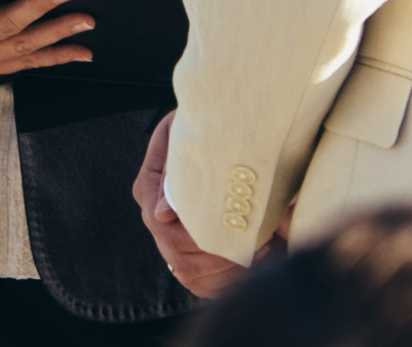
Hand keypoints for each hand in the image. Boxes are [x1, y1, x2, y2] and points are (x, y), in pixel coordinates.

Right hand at [135, 110, 251, 299]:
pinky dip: (227, 283)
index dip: (196, 235)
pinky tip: (255, 265)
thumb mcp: (197, 133)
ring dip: (228, 271)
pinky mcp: (188, 257)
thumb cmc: (215, 126)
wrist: (231, 132)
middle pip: (177, 256)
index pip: (161, 225)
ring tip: (261, 251)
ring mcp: (170, 240)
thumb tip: (161, 214)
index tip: (234, 231)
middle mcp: (155, 217)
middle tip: (258, 245)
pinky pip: (200, 285)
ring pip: (190, 275)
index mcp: (149, 184)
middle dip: (220, 257)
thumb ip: (178, 168)